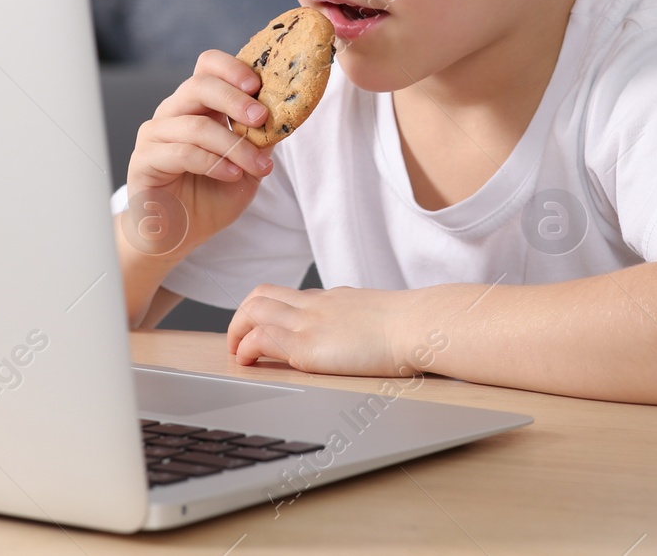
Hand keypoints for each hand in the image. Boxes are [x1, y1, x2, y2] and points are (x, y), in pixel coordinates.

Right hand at [122, 49, 275, 259]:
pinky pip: (182, 152)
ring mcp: (155, 134)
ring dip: (233, 145)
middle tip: (261, 117)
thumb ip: (260, 141)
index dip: (232, 68)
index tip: (259, 84)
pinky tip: (232, 174)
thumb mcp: (248, 168)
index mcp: (197, 105)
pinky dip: (213, 162)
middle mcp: (173, 112)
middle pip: (199, 85)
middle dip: (235, 99)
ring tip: (258, 166)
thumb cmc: (210, 198)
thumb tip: (285, 116)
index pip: (208, 67)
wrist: (177, 236)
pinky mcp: (144, 160)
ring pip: (196, 124)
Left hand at [226, 284, 437, 377]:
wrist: (419, 325)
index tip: (263, 328)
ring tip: (238, 353)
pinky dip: (246, 348)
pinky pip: (260, 338)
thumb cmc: (413, 326)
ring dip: (236, 331)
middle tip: (240, 340)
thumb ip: (367, 324)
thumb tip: (376, 337)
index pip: (289, 296)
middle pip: (261, 295)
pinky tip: (248, 363)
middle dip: (242, 317)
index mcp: (334, 300)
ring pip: (253, 310)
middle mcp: (316, 305)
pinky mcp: (307, 346)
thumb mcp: (383, 318)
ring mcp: (309, 322)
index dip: (268, 311)